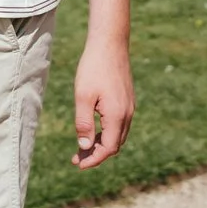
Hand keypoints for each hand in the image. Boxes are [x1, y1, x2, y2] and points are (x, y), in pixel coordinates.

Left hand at [72, 33, 133, 168]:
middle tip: (77, 158)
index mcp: (117, 115)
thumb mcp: (83, 96)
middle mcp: (127, 114)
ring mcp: (129, 107)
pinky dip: (107, 132)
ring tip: (82, 147)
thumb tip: (84, 146)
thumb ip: (84, 123)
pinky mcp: (127, 99)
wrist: (110, 43)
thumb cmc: (93, 68)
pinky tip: (93, 129)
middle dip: (96, 154)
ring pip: (118, 135)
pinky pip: (119, 124)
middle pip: (114, 145)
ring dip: (101, 144)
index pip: (108, 148)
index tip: (78, 164)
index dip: (94, 159)